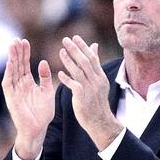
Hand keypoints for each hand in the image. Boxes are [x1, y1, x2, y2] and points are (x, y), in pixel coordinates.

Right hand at [2, 38, 55, 159]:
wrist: (38, 130)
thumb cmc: (43, 113)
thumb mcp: (47, 92)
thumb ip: (46, 78)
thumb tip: (43, 61)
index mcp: (29, 83)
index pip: (25, 64)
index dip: (25, 53)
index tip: (25, 41)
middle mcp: (20, 85)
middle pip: (17, 65)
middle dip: (17, 52)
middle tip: (16, 39)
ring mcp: (14, 91)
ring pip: (12, 71)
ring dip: (11, 59)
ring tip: (12, 46)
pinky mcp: (11, 98)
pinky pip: (8, 84)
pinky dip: (9, 74)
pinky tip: (10, 64)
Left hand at [58, 35, 122, 150]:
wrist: (99, 121)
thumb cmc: (96, 101)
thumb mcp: (99, 81)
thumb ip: (95, 64)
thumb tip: (94, 46)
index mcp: (100, 76)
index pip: (92, 58)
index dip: (83, 47)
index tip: (75, 37)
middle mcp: (96, 81)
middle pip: (85, 62)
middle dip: (75, 50)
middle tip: (65, 40)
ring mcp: (90, 89)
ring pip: (79, 72)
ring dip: (69, 61)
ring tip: (61, 51)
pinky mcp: (82, 98)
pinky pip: (74, 86)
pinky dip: (67, 79)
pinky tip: (59, 74)